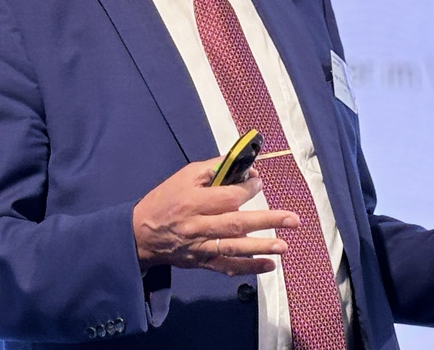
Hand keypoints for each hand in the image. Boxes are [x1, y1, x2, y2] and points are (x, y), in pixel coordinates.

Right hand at [132, 157, 299, 275]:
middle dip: (267, 221)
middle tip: (292, 219)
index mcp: (193, 202)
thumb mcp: (185, 176)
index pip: (227, 197)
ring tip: (284, 246)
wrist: (141, 235)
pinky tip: (269, 266)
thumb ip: (214, 169)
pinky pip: (227, 267)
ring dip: (261, 247)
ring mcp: (200, 247)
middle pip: (236, 224)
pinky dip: (248, 268)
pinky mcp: (201, 262)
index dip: (248, 189)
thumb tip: (243, 165)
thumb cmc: (166, 199)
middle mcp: (198, 226)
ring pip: (234, 249)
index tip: (259, 182)